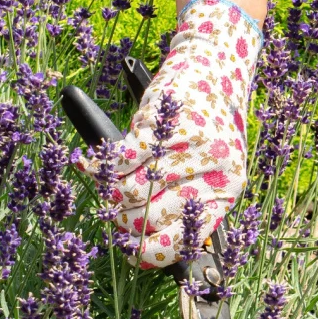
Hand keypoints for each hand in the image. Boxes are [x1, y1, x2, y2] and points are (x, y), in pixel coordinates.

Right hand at [88, 0, 261, 268]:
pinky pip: (119, 159)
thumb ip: (194, 205)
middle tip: (115, 213)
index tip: (131, 251)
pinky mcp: (160, 122)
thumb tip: (153, 248)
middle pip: (148, 218)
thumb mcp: (215, 170)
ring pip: (129, 191)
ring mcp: (185, 146)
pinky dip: (99, 165)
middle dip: (124, 222)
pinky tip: (90, 163)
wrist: (215, 66)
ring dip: (108, 194)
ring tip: (106, 188)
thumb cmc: (210, 127)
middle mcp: (211, 171)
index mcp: (227, 191)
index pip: (183, 241)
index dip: (150, 252)